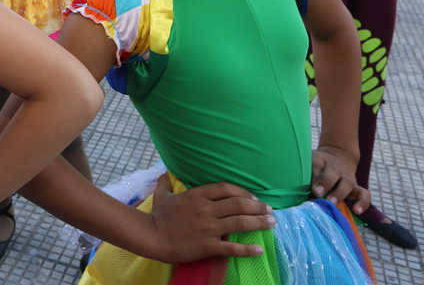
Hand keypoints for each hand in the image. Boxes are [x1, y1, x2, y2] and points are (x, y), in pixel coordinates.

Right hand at [144, 175, 272, 261]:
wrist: (152, 236)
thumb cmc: (157, 216)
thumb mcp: (161, 195)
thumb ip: (165, 183)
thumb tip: (164, 173)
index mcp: (197, 195)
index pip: (227, 188)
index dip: (243, 192)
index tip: (254, 198)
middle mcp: (206, 209)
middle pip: (239, 204)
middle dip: (258, 207)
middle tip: (270, 210)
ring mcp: (208, 228)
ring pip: (240, 222)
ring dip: (259, 222)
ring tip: (272, 223)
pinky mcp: (208, 245)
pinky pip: (232, 247)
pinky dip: (248, 249)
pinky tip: (259, 250)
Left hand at [311, 146, 368, 212]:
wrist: (338, 157)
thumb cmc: (319, 165)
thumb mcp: (311, 164)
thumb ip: (309, 176)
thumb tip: (310, 195)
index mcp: (321, 161)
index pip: (317, 166)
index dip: (315, 177)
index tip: (315, 190)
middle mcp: (336, 168)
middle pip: (333, 172)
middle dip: (327, 183)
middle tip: (319, 194)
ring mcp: (347, 178)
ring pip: (347, 184)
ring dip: (339, 194)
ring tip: (332, 203)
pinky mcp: (355, 188)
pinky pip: (364, 194)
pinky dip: (363, 202)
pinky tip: (357, 211)